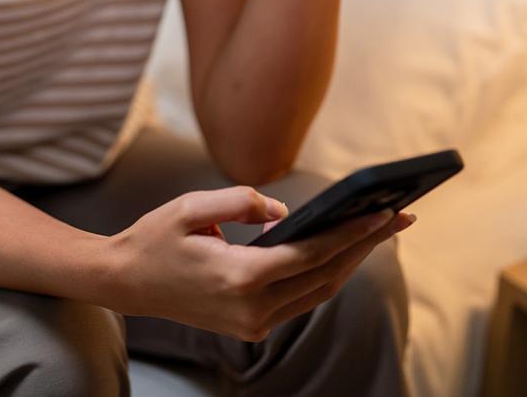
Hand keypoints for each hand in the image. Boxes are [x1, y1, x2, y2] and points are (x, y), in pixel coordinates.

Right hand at [106, 186, 413, 341]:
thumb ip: (243, 201)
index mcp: (239, 277)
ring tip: (381, 230)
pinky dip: (326, 273)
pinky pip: (301, 299)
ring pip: (318, 291)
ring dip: (352, 261)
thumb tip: (286, 211)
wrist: (125, 283)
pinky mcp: (251, 326)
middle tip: (401, 217)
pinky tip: (343, 249)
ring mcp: (252, 323)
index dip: (353, 233)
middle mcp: (252, 307)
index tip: (385, 213)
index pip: (312, 254)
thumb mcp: (192, 207)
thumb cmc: (155, 238)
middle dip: (366, 245)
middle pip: (326, 274)